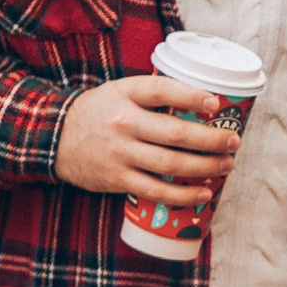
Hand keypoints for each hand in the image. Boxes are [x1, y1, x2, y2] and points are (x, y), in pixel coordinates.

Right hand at [56, 74, 241, 207]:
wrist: (53, 138)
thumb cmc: (99, 112)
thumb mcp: (120, 91)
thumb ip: (154, 94)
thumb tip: (205, 101)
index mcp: (125, 94)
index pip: (162, 90)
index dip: (192, 96)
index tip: (216, 104)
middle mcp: (123, 123)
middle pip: (175, 133)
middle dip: (211, 140)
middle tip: (233, 142)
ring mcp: (119, 153)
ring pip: (170, 164)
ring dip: (204, 167)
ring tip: (225, 165)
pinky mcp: (116, 179)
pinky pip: (156, 191)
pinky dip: (183, 195)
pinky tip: (203, 193)